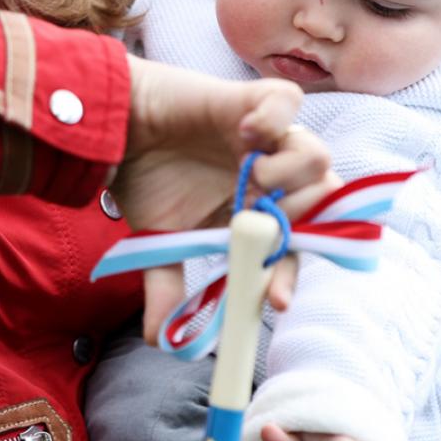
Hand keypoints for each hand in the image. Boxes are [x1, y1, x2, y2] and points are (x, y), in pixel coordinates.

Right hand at [116, 56, 336, 340]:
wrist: (118, 129)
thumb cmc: (148, 179)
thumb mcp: (161, 242)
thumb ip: (169, 287)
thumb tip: (160, 339)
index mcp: (259, 211)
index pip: (296, 246)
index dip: (291, 274)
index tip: (276, 301)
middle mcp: (272, 176)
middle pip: (323, 200)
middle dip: (297, 223)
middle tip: (258, 227)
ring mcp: (267, 139)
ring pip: (318, 156)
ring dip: (290, 177)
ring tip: (252, 181)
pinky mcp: (251, 100)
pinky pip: (288, 101)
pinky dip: (276, 119)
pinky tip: (246, 134)